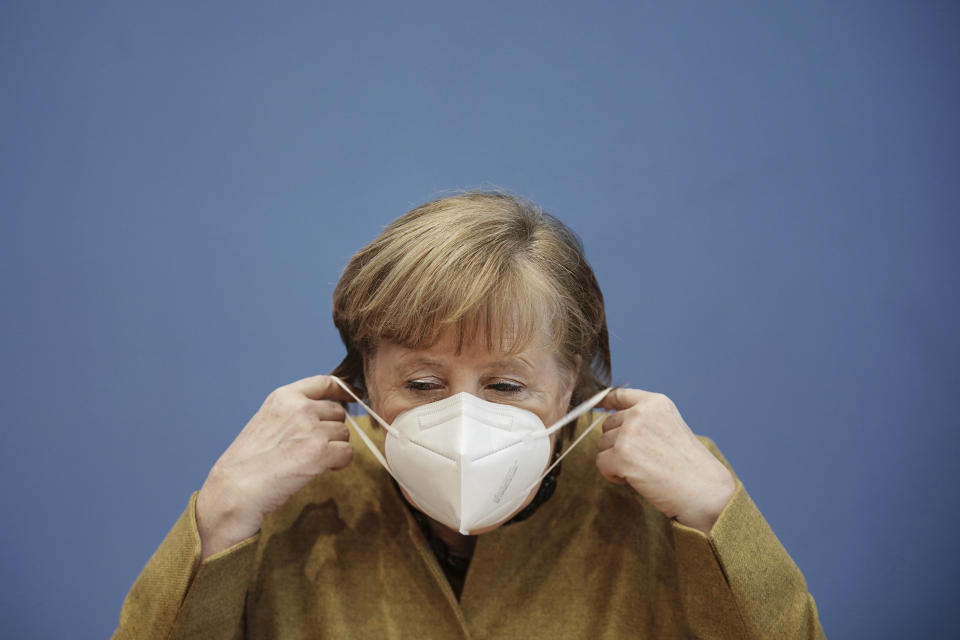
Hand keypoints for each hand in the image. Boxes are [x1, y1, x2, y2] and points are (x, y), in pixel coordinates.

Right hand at [196, 375, 354, 558]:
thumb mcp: (267, 421)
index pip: (325, 382)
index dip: (344, 390)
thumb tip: (327, 413)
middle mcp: (300, 407)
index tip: (354, 395)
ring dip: (334, 448)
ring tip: (309, 461)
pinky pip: (347, 453)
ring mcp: (311, 428)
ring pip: (344, 434)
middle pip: (339, 413)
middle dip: (332, 431)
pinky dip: (339, 463)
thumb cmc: (249, 461)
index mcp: (284, 397)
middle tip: (312, 448)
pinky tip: (320, 470)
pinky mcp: (320, 452)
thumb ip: (294, 412)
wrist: (235, 488)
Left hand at [596, 388, 735, 534]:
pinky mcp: (622, 455)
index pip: (619, 394)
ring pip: (602, 445)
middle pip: (607, 425)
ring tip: (642, 469)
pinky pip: (601, 463)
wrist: (704, 491)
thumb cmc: (689, 466)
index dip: (604, 400)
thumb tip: (611, 416)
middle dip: (617, 443)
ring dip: (615, 460)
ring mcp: (630, 433)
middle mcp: (641, 413)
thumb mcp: (670, 427)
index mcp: (655, 403)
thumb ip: (644, 419)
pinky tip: (634, 479)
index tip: (596, 404)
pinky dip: (613, 475)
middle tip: (643, 459)